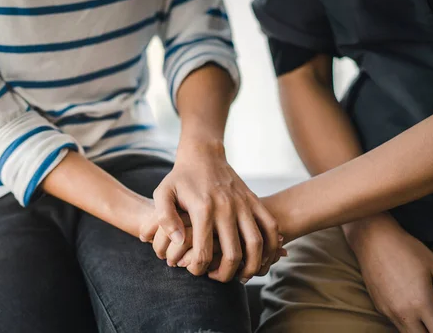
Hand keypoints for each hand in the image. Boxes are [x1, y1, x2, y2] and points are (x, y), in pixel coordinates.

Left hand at [140, 139, 279, 282]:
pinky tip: (261, 257)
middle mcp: (226, 207)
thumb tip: (178, 240)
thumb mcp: (162, 194)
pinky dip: (271, 246)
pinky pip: (270, 227)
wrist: (203, 155)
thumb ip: (164, 217)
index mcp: (203, 209)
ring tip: (242, 275)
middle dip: (226, 274)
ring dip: (252, 266)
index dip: (198, 268)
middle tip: (217, 278)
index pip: (203, 251)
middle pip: (233, 254)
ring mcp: (243, 204)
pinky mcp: (254, 200)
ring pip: (257, 244)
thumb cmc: (179, 179)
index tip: (195, 271)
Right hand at [347, 218, 432, 332]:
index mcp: (422, 303)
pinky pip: (397, 323)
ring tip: (427, 318)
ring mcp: (389, 310)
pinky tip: (411, 308)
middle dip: (432, 331)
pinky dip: (407, 322)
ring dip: (419, 329)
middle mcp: (404, 312)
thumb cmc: (406, 249)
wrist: (372, 240)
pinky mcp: (379, 306)